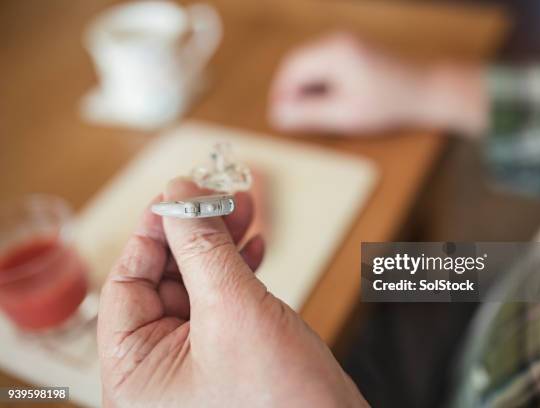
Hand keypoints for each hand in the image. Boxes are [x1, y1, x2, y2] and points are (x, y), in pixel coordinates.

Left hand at [98, 178, 366, 406]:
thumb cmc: (281, 400)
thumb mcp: (233, 310)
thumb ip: (201, 248)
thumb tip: (180, 194)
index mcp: (135, 372)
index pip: (127, 283)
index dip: (153, 231)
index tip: (178, 192)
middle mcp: (156, 370)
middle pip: (164, 279)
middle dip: (195, 233)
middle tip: (220, 195)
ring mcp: (193, 363)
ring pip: (197, 285)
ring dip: (220, 245)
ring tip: (244, 208)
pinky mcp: (226, 356)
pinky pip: (221, 302)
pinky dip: (238, 269)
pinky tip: (255, 245)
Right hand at [269, 32, 486, 135]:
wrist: (427, 91)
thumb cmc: (389, 104)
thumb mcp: (345, 115)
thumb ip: (308, 115)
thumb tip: (277, 116)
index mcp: (334, 52)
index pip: (292, 69)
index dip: (281, 94)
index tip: (279, 117)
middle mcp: (338, 40)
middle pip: (299, 63)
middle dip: (292, 91)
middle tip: (290, 118)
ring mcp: (347, 42)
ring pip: (312, 63)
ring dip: (305, 87)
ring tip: (310, 113)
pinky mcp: (355, 49)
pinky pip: (326, 63)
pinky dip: (320, 82)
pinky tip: (328, 102)